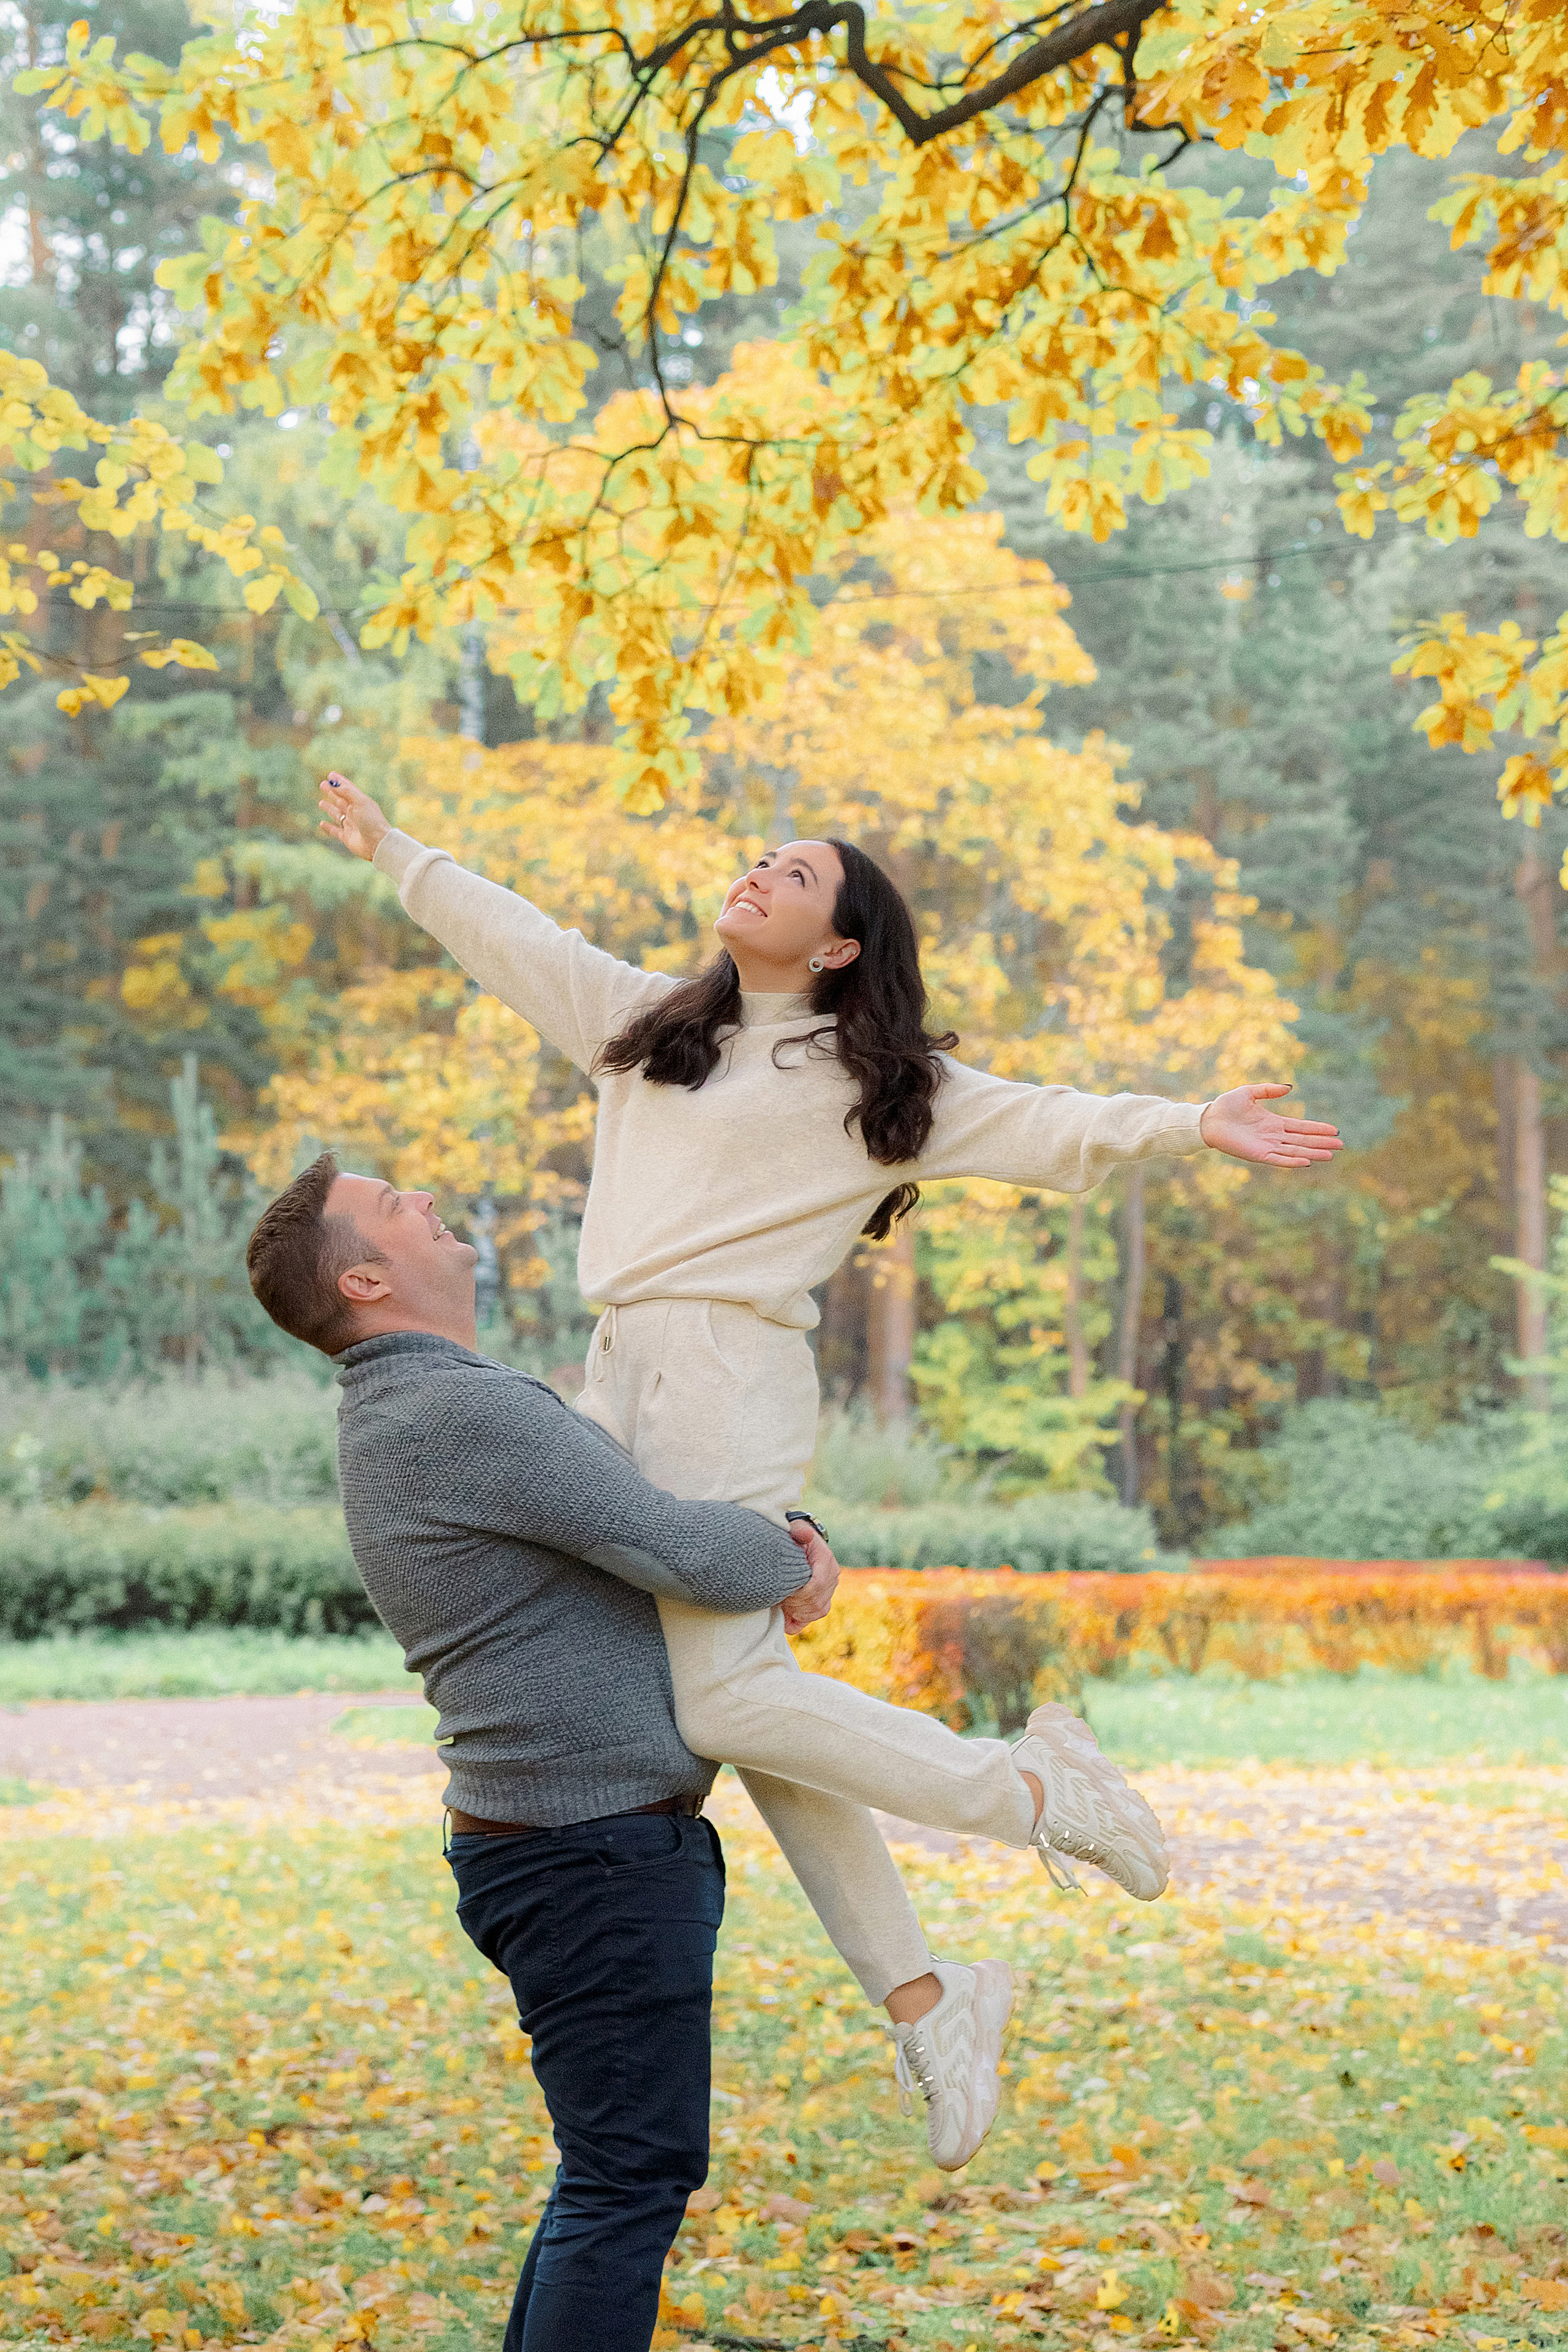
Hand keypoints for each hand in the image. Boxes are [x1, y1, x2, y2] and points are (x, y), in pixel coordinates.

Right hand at [318, 771, 390, 862]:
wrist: (377, 843)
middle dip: (332, 792)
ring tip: (321, 802)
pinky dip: (328, 827)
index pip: (348, 789)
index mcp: (361, 802)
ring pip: (337, 814)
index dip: (339, 782)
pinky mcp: (347, 837)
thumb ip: (347, 792)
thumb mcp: (360, 802)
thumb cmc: (371, 820)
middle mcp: (355, 813)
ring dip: (329, 808)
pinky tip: (321, 823)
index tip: (330, 774)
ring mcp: (351, 825)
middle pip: (341, 800)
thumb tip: (334, 783)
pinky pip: (335, 830)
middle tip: (322, 784)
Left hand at [781, 1522, 839, 1634]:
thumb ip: (798, 1530)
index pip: (818, 1584)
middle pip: (817, 1601)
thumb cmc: (793, 1537)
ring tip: (780, 1604)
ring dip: (796, 1612)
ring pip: (817, 1611)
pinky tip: (785, 1617)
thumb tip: (805, 1535)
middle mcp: (832, 1576)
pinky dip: (797, 1620)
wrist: (799, 1544)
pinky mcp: (822, 1601)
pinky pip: (814, 1616)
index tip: (783, 1592)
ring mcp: (829, 1590)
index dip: (800, 1593)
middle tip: (777, 1599)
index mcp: (826, 1559)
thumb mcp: (794, 1529)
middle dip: (795, 1604)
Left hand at [1199, 1083, 1343, 1168]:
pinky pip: (1279, 1159)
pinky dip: (1293, 1161)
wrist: (1209, 1118)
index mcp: (1274, 1123)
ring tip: (1330, 1154)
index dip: (1317, 1129)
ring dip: (1313, 1153)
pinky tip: (1307, 1161)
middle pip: (1303, 1140)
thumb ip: (1269, 1090)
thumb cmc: (1226, 1105)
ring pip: (1295, 1151)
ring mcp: (1267, 1146)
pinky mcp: (1258, 1155)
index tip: (1334, 1130)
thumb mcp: (1250, 1092)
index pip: (1301, 1127)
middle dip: (1322, 1142)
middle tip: (1341, 1145)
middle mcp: (1273, 1136)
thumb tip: (1289, 1088)